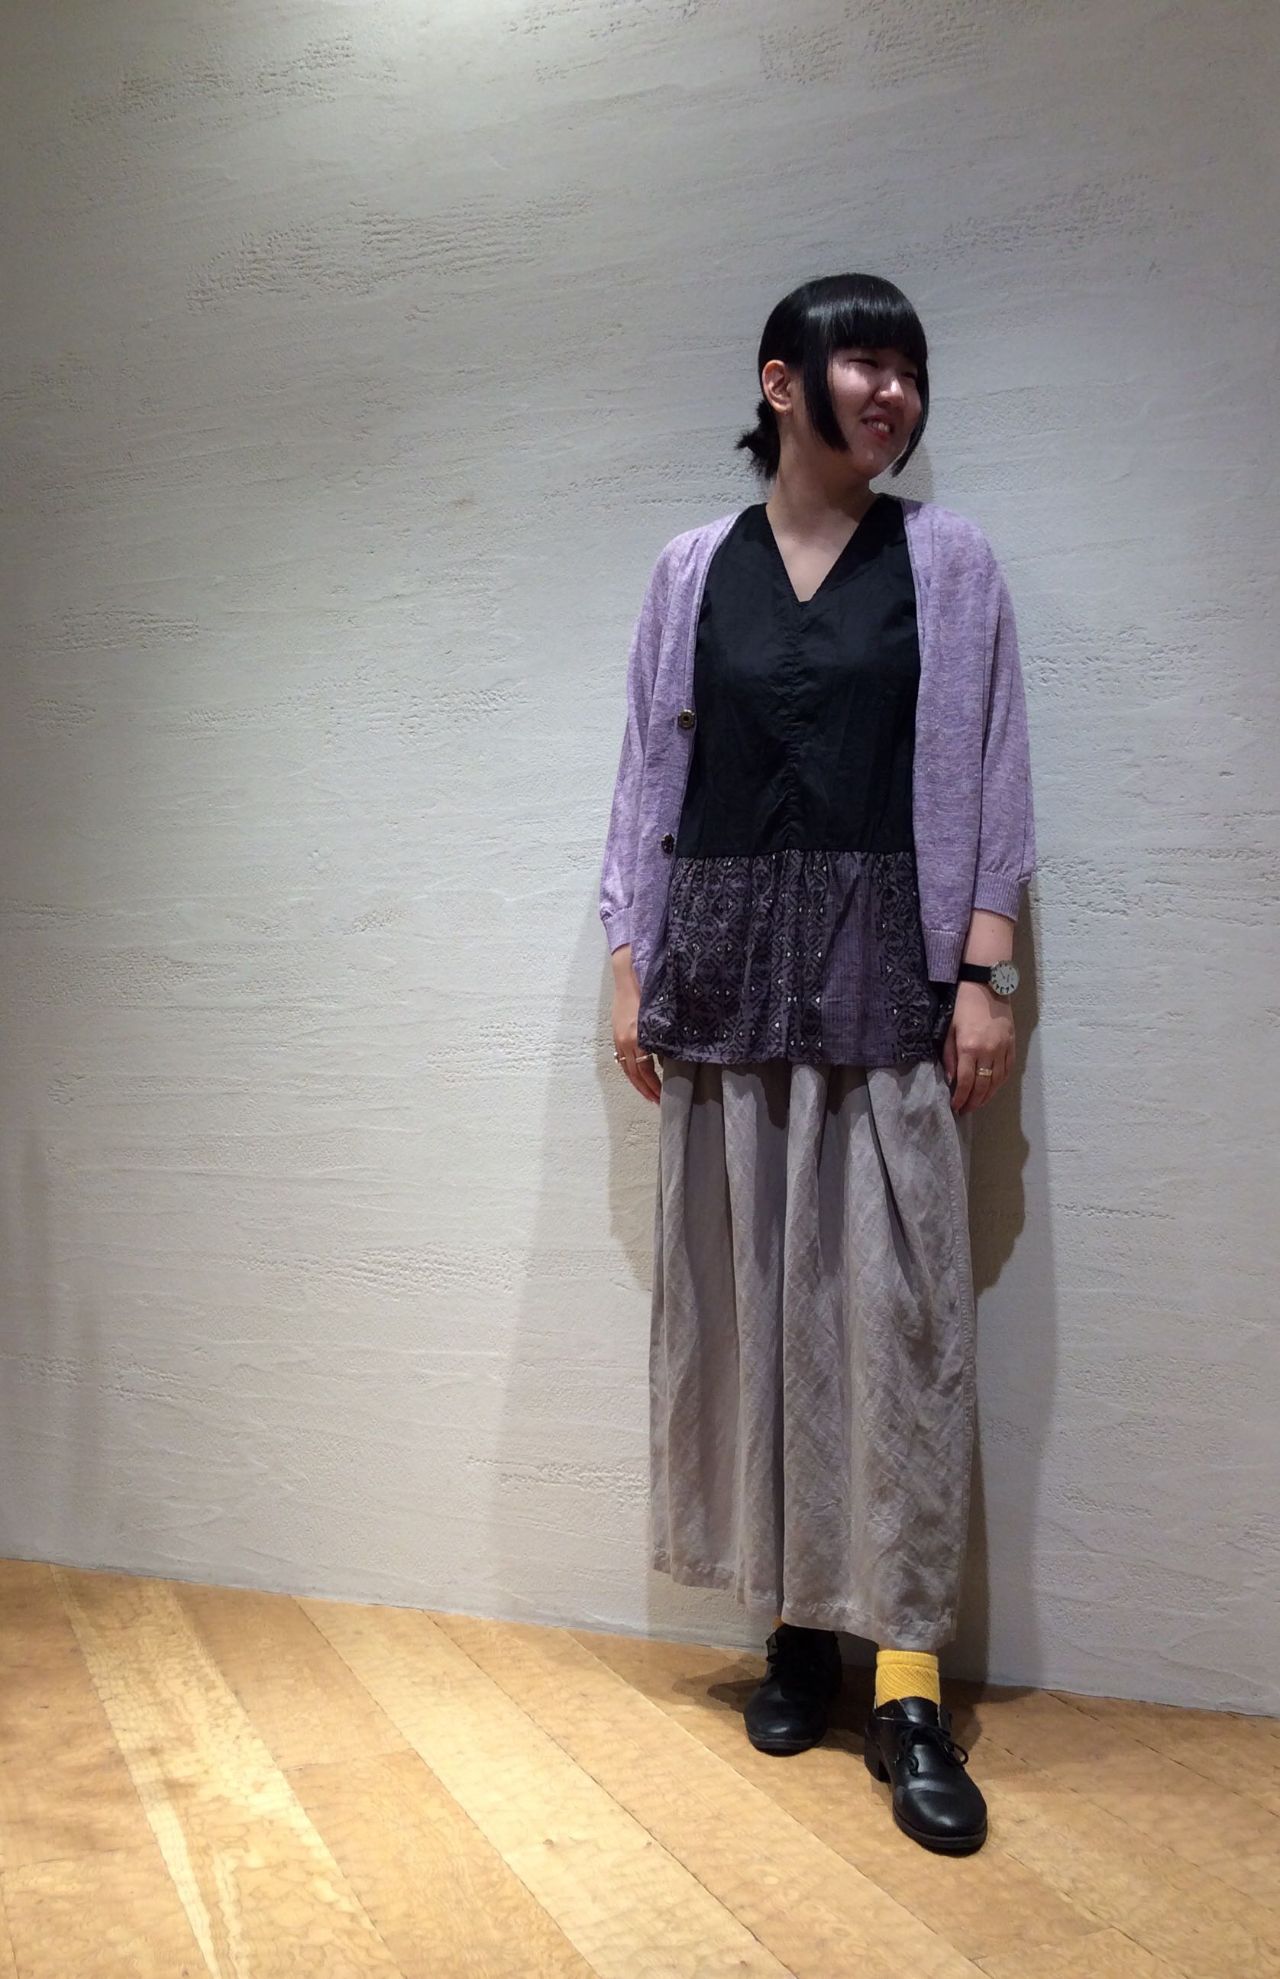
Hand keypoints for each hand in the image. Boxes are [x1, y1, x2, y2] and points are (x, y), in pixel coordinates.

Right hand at [611, 957, 661, 1104]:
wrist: (628, 975)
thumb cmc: (648, 991)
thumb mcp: (659, 1016)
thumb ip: (663, 1037)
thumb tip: (672, 1056)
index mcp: (636, 1038)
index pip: (644, 1070)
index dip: (653, 1086)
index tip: (662, 1097)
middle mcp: (625, 1041)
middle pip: (633, 1073)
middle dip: (645, 1089)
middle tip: (655, 1101)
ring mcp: (618, 1038)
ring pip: (626, 1067)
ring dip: (637, 1082)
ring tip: (648, 1092)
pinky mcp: (616, 1033)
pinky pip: (622, 1058)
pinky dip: (630, 1069)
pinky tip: (638, 1073)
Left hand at [943, 980, 1014, 1114]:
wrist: (986, 986)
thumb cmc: (962, 1006)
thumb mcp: (949, 1030)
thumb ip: (949, 1056)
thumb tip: (951, 1080)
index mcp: (969, 1048)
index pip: (965, 1082)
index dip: (961, 1098)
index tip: (956, 1107)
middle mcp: (988, 1052)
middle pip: (982, 1086)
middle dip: (973, 1101)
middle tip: (966, 1110)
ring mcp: (1002, 1049)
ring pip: (997, 1081)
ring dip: (987, 1096)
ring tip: (978, 1104)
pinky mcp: (1012, 1045)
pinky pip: (1008, 1070)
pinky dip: (1000, 1083)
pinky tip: (993, 1089)